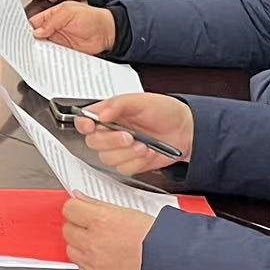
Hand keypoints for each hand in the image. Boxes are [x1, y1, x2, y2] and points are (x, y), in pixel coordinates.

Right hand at [29, 1, 115, 54]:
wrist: (107, 32)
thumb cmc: (92, 18)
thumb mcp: (69, 13)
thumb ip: (52, 21)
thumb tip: (37, 31)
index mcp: (51, 16)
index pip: (33, 23)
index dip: (25, 29)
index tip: (19, 36)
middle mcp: (53, 29)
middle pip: (35, 37)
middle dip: (29, 43)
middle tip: (24, 48)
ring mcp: (58, 41)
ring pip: (42, 48)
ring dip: (38, 52)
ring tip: (32, 55)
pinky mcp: (64, 52)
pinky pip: (52, 56)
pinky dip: (48, 59)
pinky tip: (45, 61)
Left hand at [62, 196, 154, 269]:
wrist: (170, 264)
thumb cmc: (155, 237)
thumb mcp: (128, 211)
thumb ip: (98, 204)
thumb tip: (79, 197)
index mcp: (101, 220)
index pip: (69, 209)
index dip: (76, 208)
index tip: (81, 211)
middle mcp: (93, 242)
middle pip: (67, 229)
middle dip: (78, 227)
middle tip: (93, 228)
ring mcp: (93, 262)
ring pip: (71, 249)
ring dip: (81, 245)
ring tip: (100, 244)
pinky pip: (81, 267)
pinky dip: (88, 263)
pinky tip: (105, 259)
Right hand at [76, 93, 195, 175]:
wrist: (186, 130)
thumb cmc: (165, 111)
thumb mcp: (142, 101)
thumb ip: (117, 104)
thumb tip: (99, 114)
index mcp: (109, 114)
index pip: (85, 121)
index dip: (83, 124)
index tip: (91, 125)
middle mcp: (111, 132)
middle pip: (93, 143)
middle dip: (111, 141)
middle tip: (128, 136)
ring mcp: (120, 149)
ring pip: (107, 159)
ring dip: (127, 153)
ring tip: (143, 144)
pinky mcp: (130, 163)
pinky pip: (123, 169)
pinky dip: (137, 162)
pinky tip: (147, 152)